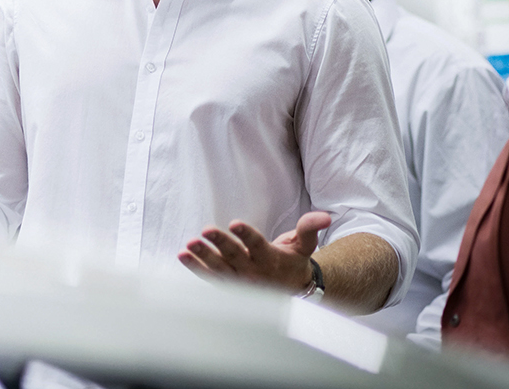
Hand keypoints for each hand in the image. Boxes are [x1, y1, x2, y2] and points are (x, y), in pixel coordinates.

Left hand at [178, 211, 331, 293]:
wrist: (291, 293)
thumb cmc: (294, 263)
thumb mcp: (305, 246)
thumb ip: (309, 228)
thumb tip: (325, 215)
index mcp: (270, 258)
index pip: (257, 245)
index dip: (246, 234)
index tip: (235, 223)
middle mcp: (253, 271)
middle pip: (234, 256)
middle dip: (220, 244)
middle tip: (205, 230)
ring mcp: (239, 281)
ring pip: (219, 269)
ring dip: (203, 257)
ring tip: (189, 245)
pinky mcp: (228, 286)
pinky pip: (210, 278)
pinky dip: (196, 269)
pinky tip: (183, 256)